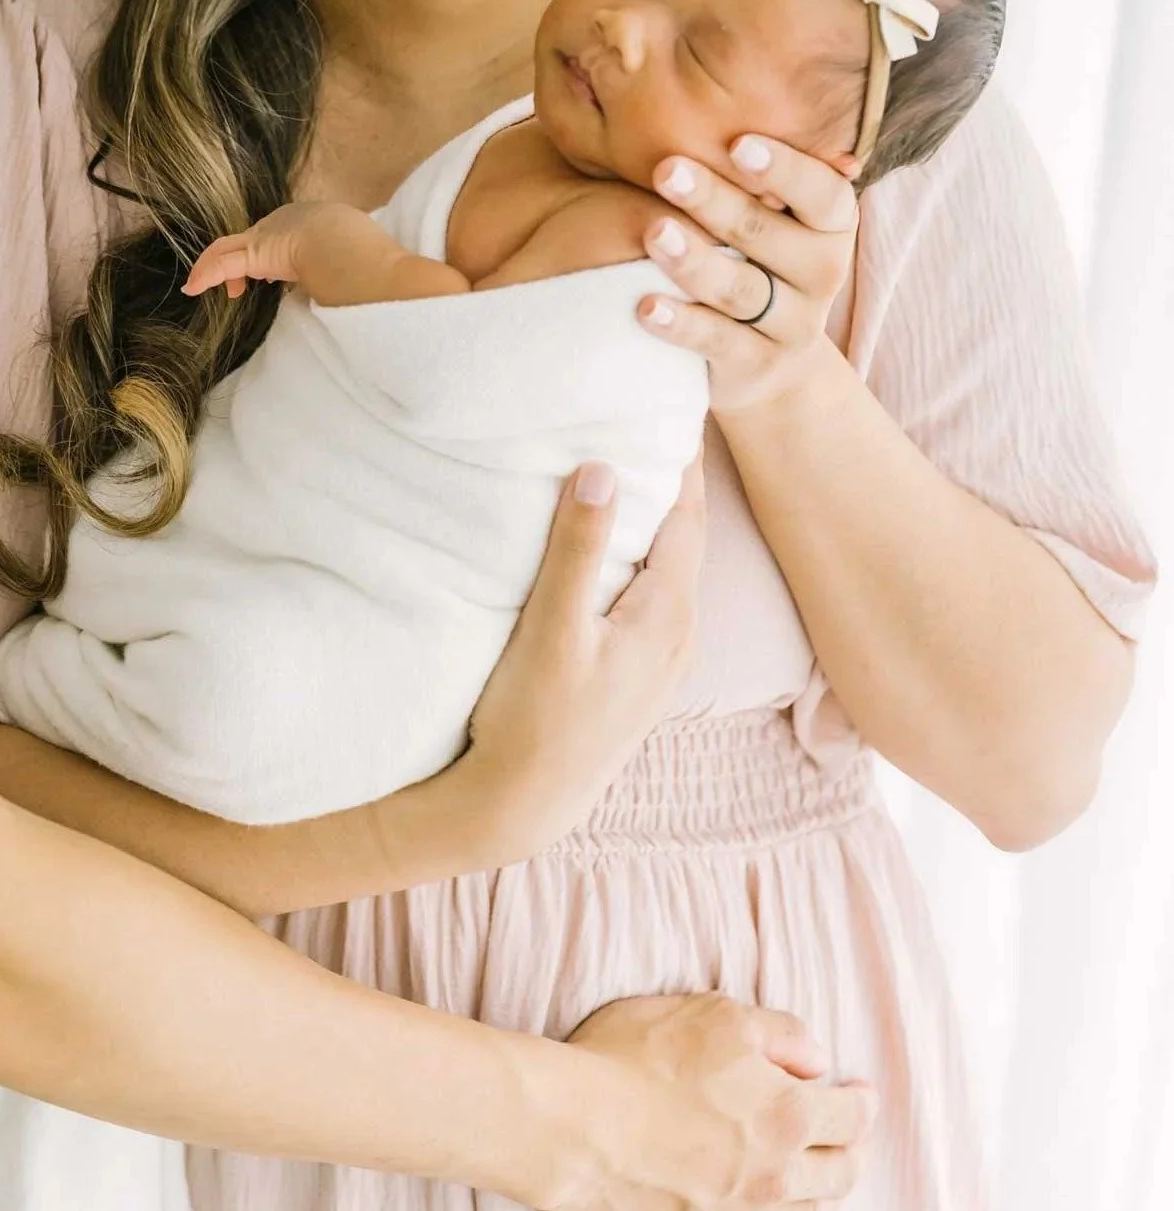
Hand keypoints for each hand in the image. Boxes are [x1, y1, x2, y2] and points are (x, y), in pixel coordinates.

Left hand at [182, 201, 339, 298]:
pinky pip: (221, 265)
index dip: (268, 255)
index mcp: (307, 219)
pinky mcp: (253, 255)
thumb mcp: (351, 246)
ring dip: (216, 268)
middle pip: (250, 240)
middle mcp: (281, 222)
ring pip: (229, 249)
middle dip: (239, 260)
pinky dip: (205, 275)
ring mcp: (264, 236)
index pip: (277, 236)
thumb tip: (345, 275)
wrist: (344, 240)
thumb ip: (341, 256)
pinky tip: (193, 289)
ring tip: (211, 288)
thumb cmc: (356, 244)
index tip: (268, 277)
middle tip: (237, 285)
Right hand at [452, 458, 704, 866]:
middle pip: (684, 536)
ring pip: (669, 567)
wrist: (523, 807)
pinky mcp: (637, 674)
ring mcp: (662, 660)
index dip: (681, 458)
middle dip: (671, 480)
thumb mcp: (552, 629)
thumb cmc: (534, 720)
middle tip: (651, 418)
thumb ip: (577, 549)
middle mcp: (679, 635)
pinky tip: (611, 546)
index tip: (672, 403)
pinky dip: (640, 555)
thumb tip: (602, 468)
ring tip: (631, 467)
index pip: (688, 514)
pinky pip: (652, 593)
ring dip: (655, 518)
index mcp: (668, 616)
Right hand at [544, 993, 875, 1210]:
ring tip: (816, 1186)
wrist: (569, 1127)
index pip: (850, 1117)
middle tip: (847, 1141)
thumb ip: (778, 1034)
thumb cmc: (635, 1059)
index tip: (860, 1094)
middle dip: (850, 1154)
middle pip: (837, 1175)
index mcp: (786, 1115)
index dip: (861, 1102)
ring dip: (817, 1201)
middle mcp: (773, 1178)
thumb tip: (814, 1060)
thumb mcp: (715, 1014)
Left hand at [635, 135, 858, 416]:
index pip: (822, 193)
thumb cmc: (752, 252)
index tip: (738, 142)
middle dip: (716, 201)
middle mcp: (822, 271)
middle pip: (769, 235)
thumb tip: (678, 83)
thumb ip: (743, 163)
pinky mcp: (756, 366)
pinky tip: (644, 307)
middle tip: (667, 170)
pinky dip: (682, 324)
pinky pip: (720, 344)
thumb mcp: (766, 210)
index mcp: (830, 223)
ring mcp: (793, 324)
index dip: (785, 169)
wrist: (769, 359)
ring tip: (652, 232)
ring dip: (695, 261)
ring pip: (743, 290)